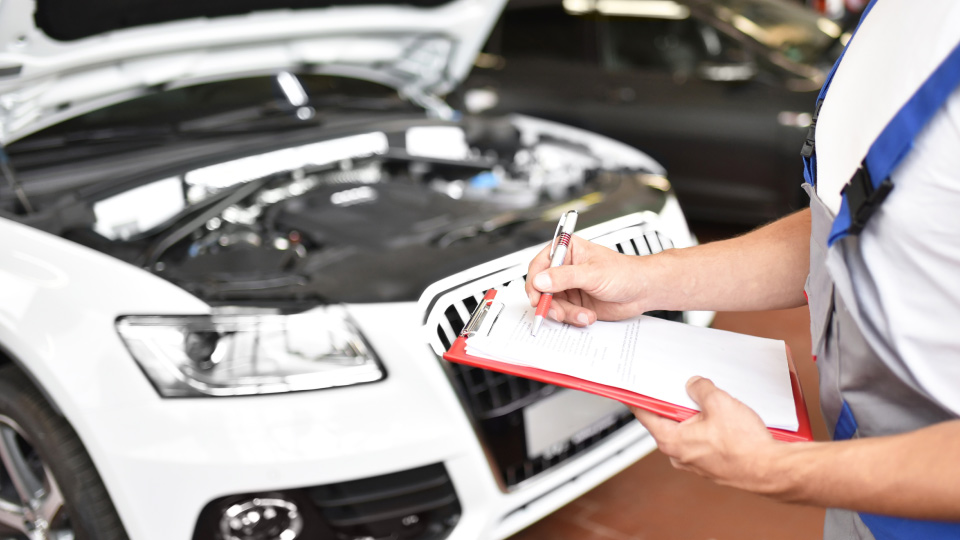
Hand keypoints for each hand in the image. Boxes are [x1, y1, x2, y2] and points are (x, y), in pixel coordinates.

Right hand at [525, 235, 649, 325]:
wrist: (643, 291)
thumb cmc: (625, 273)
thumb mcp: (593, 273)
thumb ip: (565, 277)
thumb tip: (541, 280)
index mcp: (567, 250)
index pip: (539, 265)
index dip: (534, 281)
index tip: (537, 296)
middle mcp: (564, 268)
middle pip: (541, 288)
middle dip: (549, 303)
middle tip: (557, 312)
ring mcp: (568, 287)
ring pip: (552, 304)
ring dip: (566, 313)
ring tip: (583, 314)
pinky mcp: (574, 303)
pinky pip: (563, 314)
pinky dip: (574, 318)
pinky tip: (587, 316)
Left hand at [631, 376, 783, 493]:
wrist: (770, 470)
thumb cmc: (744, 446)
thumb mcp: (718, 403)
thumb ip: (700, 389)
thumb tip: (694, 385)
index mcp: (671, 441)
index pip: (645, 414)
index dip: (638, 398)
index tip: (632, 388)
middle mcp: (679, 455)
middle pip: (668, 420)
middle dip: (676, 402)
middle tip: (684, 386)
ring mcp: (695, 461)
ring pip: (688, 430)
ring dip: (697, 415)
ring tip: (713, 404)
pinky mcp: (711, 463)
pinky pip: (703, 439)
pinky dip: (709, 427)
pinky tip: (724, 419)